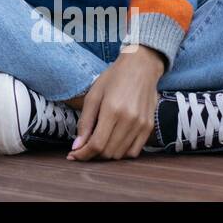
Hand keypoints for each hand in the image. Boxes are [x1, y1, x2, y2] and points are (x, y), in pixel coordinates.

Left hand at [66, 45, 164, 160]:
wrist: (141, 67)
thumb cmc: (113, 78)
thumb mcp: (93, 95)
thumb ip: (85, 122)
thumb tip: (77, 146)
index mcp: (112, 110)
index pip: (96, 144)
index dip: (82, 154)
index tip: (73, 155)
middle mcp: (129, 120)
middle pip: (108, 152)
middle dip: (92, 154)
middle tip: (83, 147)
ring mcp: (141, 125)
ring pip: (120, 154)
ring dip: (106, 154)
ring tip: (97, 143)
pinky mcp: (149, 127)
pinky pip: (134, 151)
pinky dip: (121, 152)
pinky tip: (113, 142)